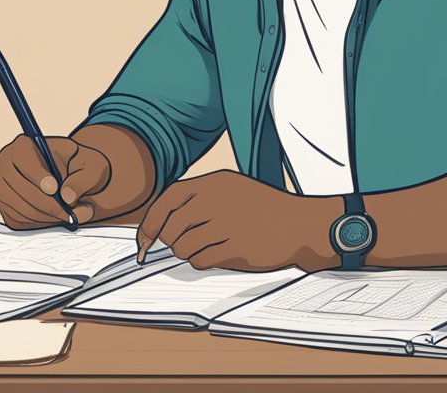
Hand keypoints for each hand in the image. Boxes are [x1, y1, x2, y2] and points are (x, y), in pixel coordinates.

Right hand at [0, 135, 111, 228]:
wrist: (72, 178)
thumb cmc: (79, 166)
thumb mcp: (92, 164)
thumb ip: (84, 177)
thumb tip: (67, 197)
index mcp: (23, 145)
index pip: (23, 159)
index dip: (37, 175)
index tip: (54, 188)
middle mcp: (6, 165)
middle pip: (20, 189)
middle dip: (49, 205)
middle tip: (71, 213)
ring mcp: (1, 187)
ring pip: (21, 208)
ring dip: (48, 216)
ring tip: (71, 215)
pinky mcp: (3, 206)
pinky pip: (19, 220)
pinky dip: (40, 222)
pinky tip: (56, 216)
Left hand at [135, 170, 341, 271]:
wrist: (300, 224)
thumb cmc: (264, 208)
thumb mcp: (232, 189)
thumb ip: (200, 199)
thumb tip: (161, 225)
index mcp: (214, 182)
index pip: (168, 199)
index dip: (151, 221)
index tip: (146, 239)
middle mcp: (217, 201)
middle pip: (172, 228)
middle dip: (171, 242)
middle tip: (183, 245)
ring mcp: (226, 224)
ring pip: (183, 248)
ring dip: (189, 253)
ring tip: (208, 247)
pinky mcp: (236, 248)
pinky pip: (201, 261)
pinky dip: (204, 262)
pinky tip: (220, 254)